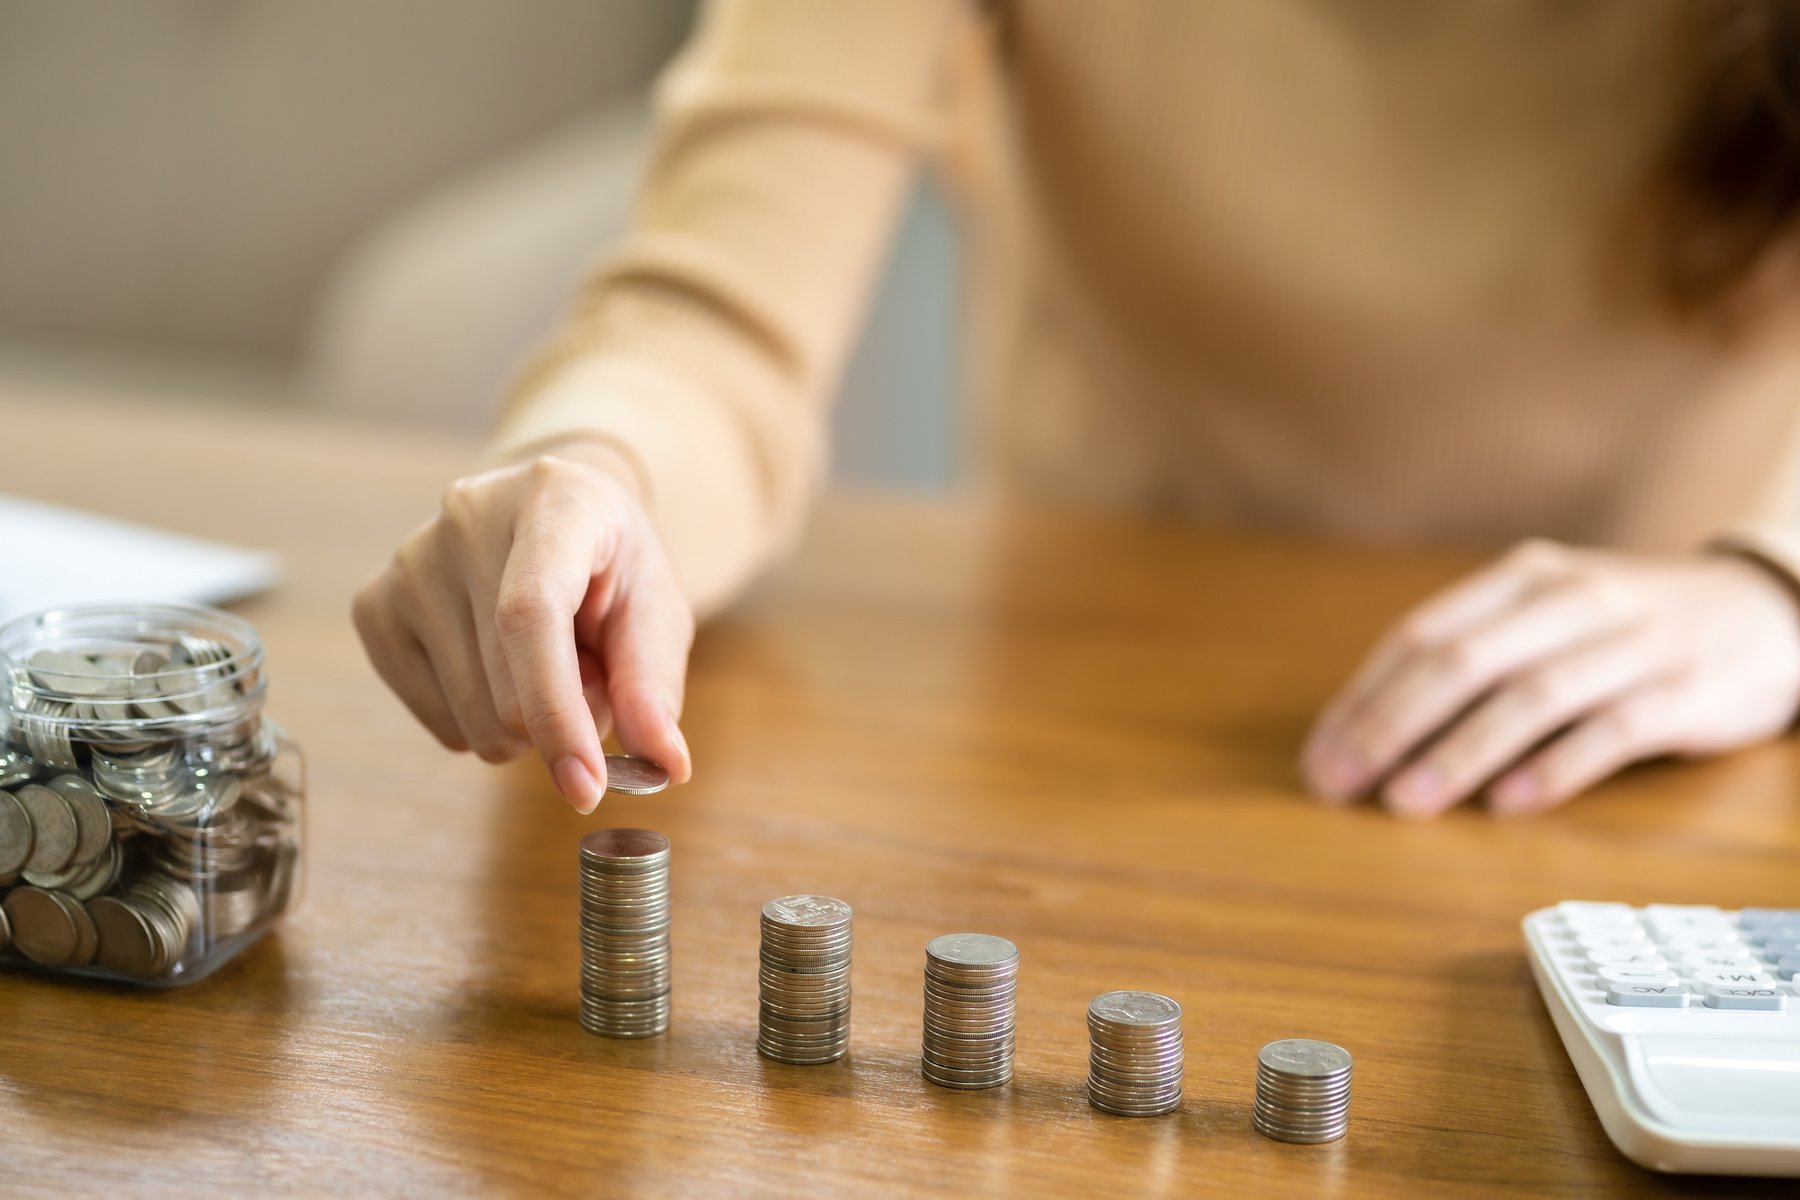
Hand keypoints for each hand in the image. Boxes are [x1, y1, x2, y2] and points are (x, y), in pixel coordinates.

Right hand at [353, 441, 694, 812]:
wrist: (555, 516)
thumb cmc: (612, 567)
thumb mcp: (656, 611)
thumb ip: (655, 686)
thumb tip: (664, 766)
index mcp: (551, 500)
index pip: (530, 615)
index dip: (556, 710)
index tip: (586, 785)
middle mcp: (465, 519)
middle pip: (504, 689)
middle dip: (566, 722)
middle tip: (593, 676)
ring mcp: (409, 562)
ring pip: (472, 722)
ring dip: (528, 725)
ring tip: (548, 662)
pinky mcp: (374, 607)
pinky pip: (443, 727)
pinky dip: (486, 724)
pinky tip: (501, 669)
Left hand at [1300, 540, 1799, 816]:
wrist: (1768, 612)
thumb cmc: (1627, 627)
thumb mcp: (1548, 615)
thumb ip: (1472, 654)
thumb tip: (1370, 727)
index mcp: (1523, 579)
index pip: (1421, 635)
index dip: (1364, 699)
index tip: (1321, 756)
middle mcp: (1573, 601)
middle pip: (1462, 662)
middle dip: (1391, 726)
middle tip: (1342, 784)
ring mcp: (1633, 644)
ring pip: (1530, 697)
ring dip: (1459, 754)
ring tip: (1407, 803)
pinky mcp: (1686, 691)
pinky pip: (1610, 731)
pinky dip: (1554, 768)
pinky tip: (1507, 805)